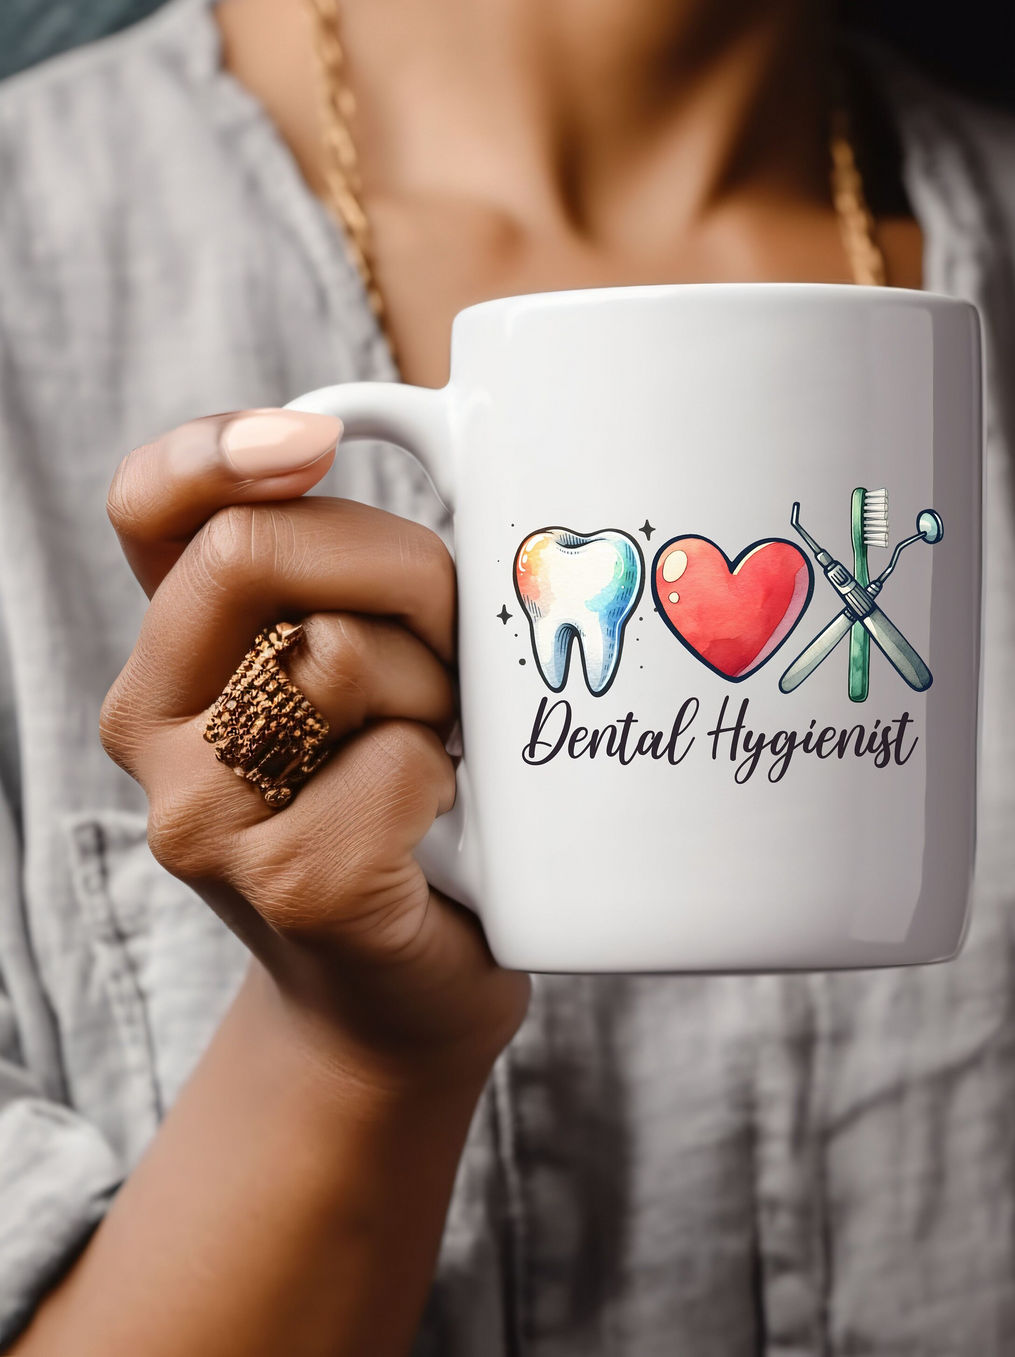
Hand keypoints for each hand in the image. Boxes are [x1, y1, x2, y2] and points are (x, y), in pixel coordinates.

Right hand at [100, 408, 528, 1085]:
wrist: (397, 996)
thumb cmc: (400, 810)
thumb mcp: (364, 678)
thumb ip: (349, 580)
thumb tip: (406, 432)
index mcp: (175, 654)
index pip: (149, 510)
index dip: (220, 447)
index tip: (320, 440)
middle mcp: (155, 726)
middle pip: (258, 552)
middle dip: (401, 571)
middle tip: (452, 643)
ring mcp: (204, 816)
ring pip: (337, 654)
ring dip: (435, 687)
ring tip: (442, 746)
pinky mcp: (291, 883)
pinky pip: (398, 761)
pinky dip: (450, 777)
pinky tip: (440, 824)